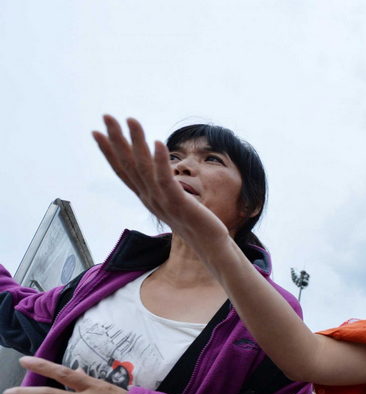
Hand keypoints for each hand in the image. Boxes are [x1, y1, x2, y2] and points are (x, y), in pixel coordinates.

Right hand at [93, 116, 231, 256]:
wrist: (209, 244)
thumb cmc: (193, 221)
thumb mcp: (171, 200)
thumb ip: (160, 185)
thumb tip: (154, 167)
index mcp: (146, 196)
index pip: (123, 171)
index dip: (109, 151)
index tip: (96, 131)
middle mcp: (149, 198)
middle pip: (128, 165)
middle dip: (116, 140)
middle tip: (106, 116)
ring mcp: (162, 201)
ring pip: (144, 168)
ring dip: (137, 142)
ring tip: (131, 120)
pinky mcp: (179, 203)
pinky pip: (165, 180)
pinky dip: (160, 161)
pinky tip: (158, 142)